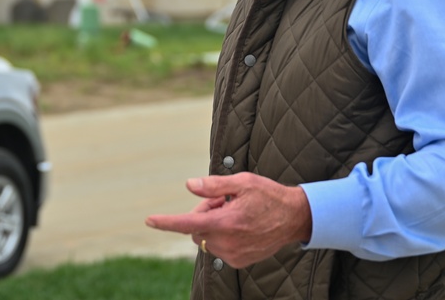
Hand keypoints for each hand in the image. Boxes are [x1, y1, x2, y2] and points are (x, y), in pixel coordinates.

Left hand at [144, 173, 311, 268]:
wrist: (295, 218)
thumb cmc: (268, 196)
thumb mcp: (242, 182)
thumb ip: (214, 185)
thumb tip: (189, 186)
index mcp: (225, 222)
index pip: (187, 224)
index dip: (166, 222)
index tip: (149, 220)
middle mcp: (227, 243)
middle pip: (196, 227)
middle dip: (203, 212)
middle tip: (223, 200)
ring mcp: (233, 255)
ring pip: (206, 237)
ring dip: (213, 224)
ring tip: (235, 211)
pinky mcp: (239, 261)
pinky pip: (218, 247)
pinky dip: (222, 235)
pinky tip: (240, 225)